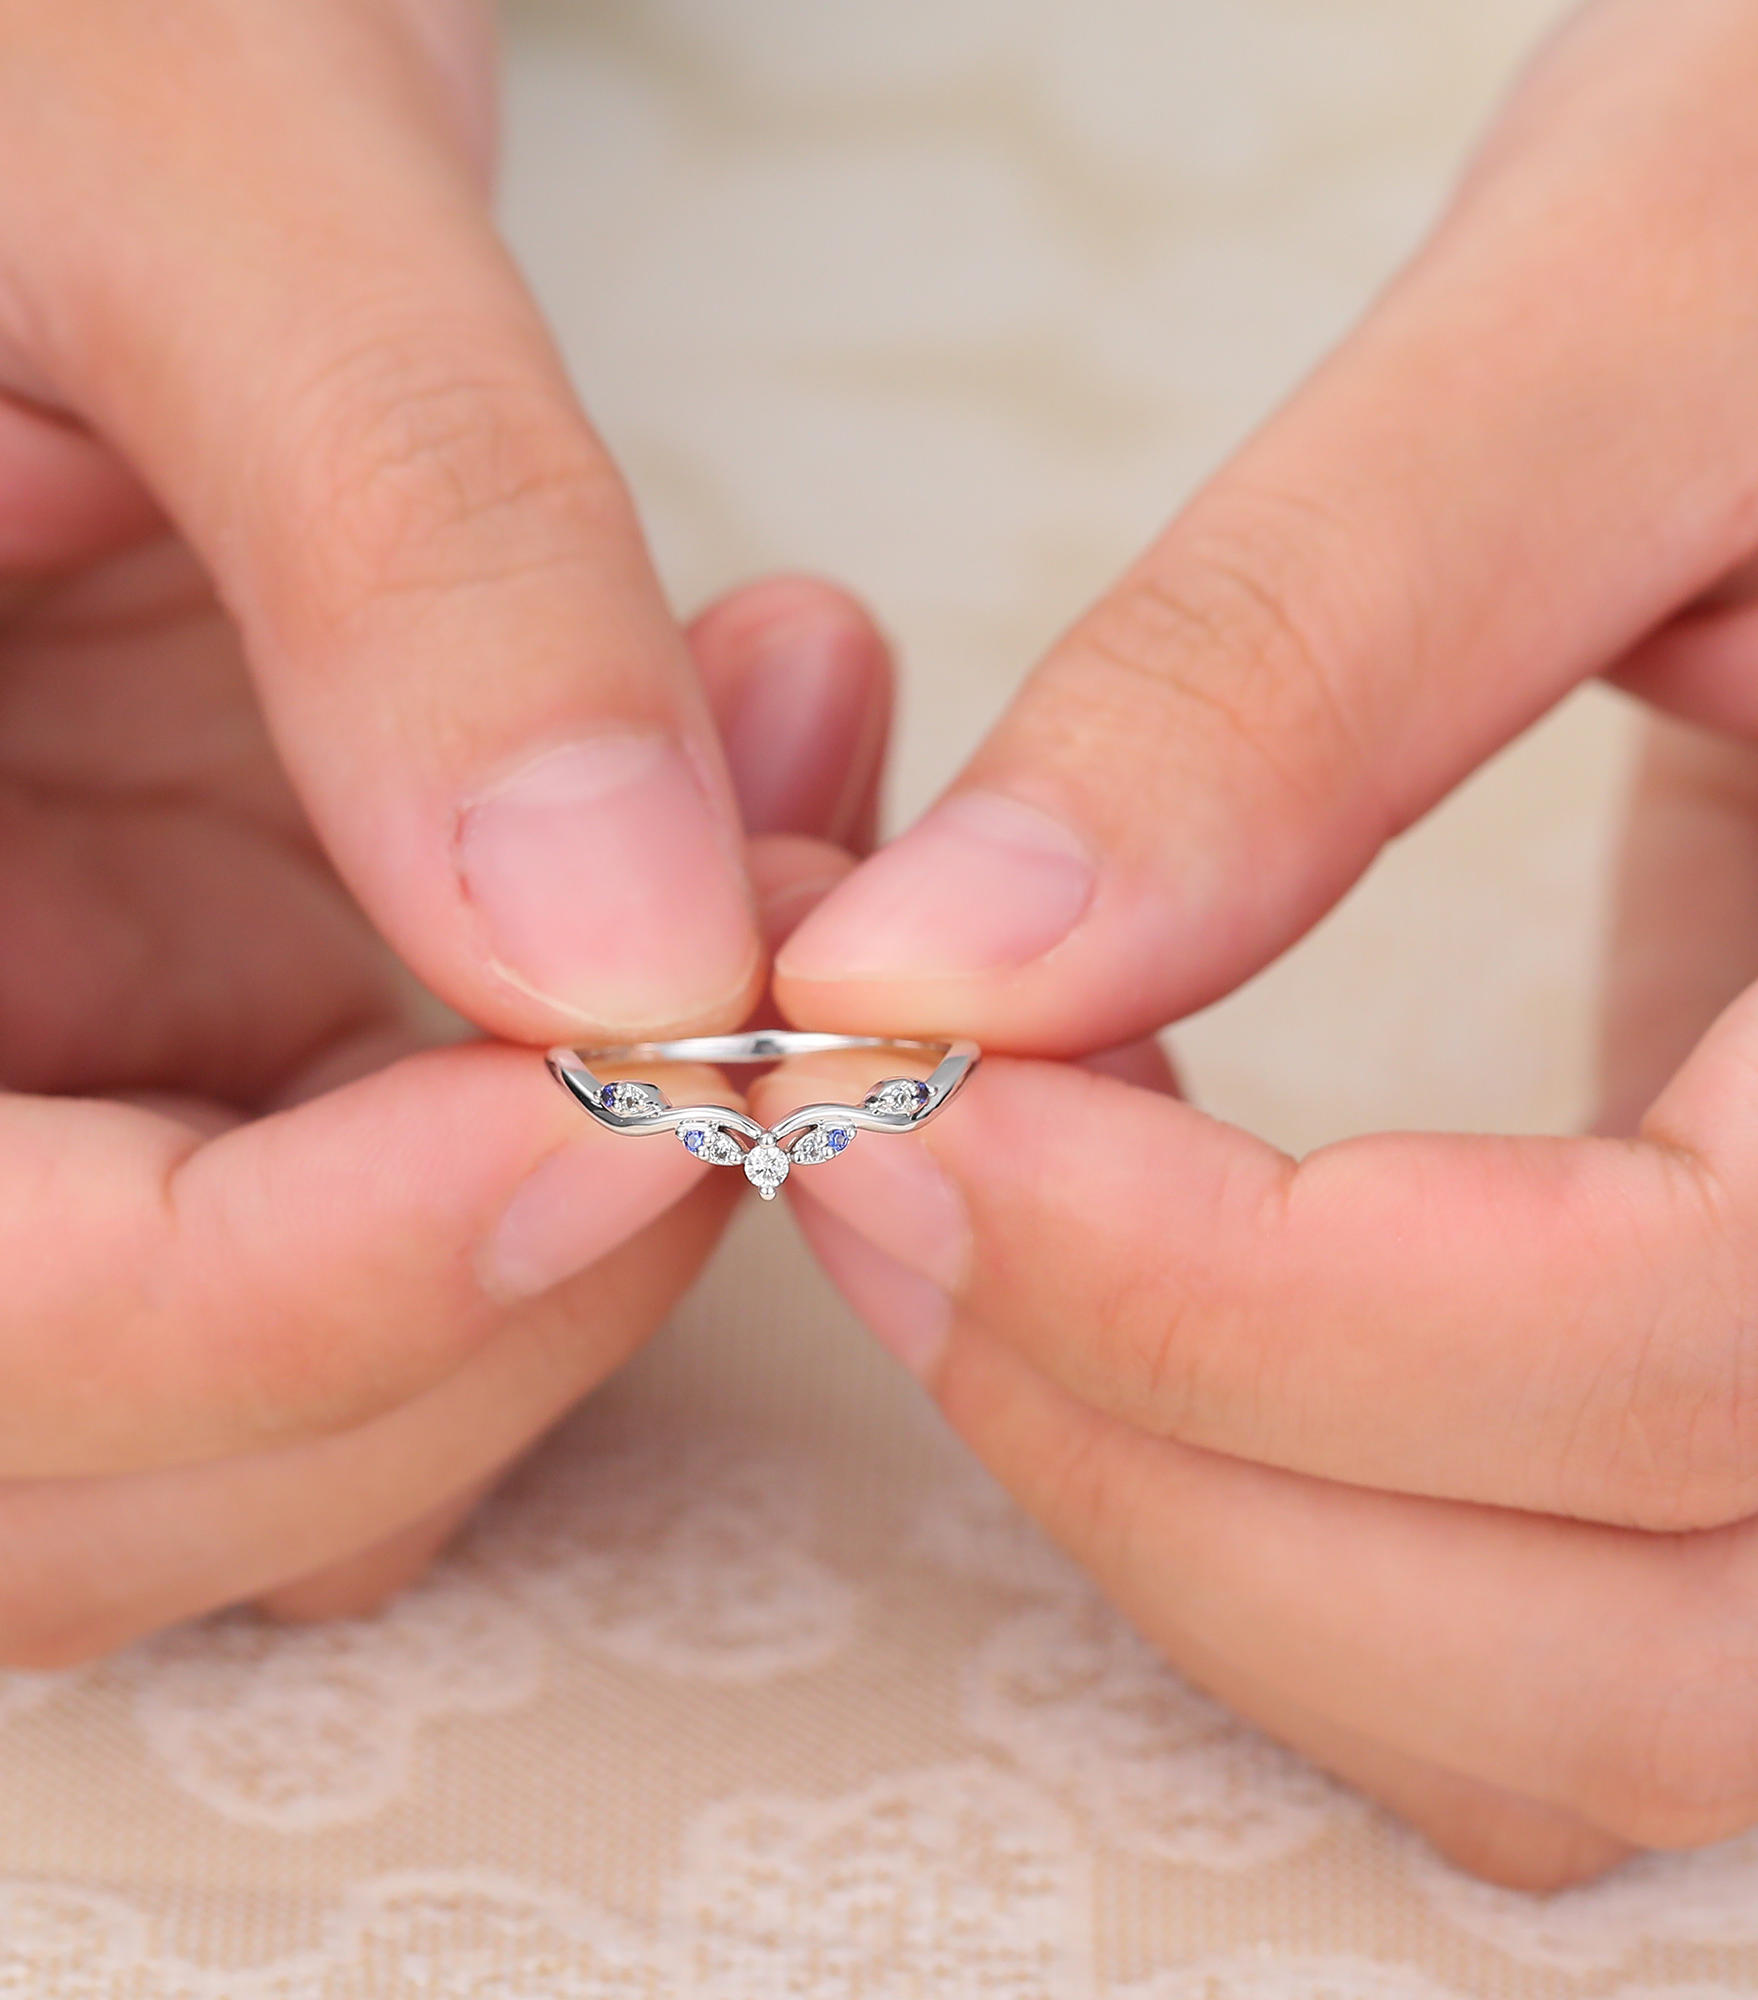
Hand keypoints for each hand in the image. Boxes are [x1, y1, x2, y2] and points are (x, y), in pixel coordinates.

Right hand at [0, 0, 891, 1659]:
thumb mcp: (170, 146)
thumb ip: (409, 543)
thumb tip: (631, 953)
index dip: (251, 1306)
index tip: (613, 1131)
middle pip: (88, 1462)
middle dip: (473, 1318)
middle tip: (754, 1023)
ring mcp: (17, 1057)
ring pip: (298, 1419)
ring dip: (598, 1227)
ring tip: (797, 862)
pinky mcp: (200, 1020)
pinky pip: (437, 1222)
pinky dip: (626, 1099)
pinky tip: (766, 815)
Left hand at [770, 0, 1757, 1888]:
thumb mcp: (1651, 328)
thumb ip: (1296, 657)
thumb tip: (946, 968)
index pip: (1669, 1360)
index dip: (1220, 1297)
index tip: (901, 1094)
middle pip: (1614, 1650)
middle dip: (1160, 1450)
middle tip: (874, 1185)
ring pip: (1563, 1700)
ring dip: (1198, 1519)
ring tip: (958, 1220)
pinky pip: (1540, 1604)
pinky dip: (1284, 1504)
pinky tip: (1120, 1259)